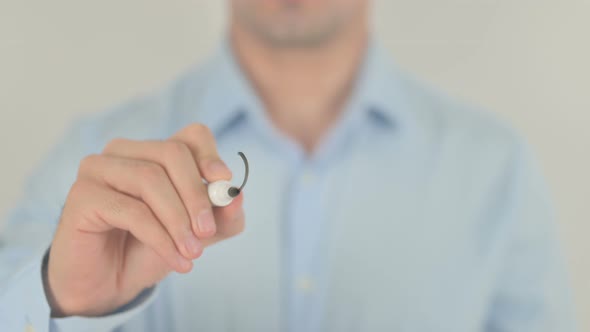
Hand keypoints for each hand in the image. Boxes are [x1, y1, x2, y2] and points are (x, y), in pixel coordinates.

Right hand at [44, 124, 244, 316]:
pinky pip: (131, 210)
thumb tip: (238, 195)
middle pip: (172, 153)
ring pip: (150, 179)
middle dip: (196, 195)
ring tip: (192, 253)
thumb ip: (223, 216)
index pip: (191, 135)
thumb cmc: (150, 249)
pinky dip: (161, 238)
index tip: (224, 182)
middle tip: (207, 232)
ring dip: (178, 221)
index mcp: (154, 152)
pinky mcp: (82, 195)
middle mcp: (124, 152)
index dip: (210, 155)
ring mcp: (98, 168)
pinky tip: (177, 260)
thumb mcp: (198, 233)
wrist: (109, 284)